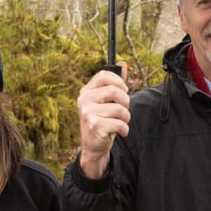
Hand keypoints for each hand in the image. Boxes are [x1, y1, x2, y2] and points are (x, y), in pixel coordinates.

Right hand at [78, 64, 130, 178]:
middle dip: (125, 102)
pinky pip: (119, 123)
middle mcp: (84, 100)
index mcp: (86, 91)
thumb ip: (115, 83)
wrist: (93, 146)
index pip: (103, 75)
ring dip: (126, 118)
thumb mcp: (106, 101)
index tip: (124, 90)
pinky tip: (120, 132)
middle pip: (114, 91)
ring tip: (120, 123)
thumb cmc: (102, 121)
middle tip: (123, 111)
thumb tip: (123, 64)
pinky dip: (124, 129)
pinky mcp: (95, 126)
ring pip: (119, 109)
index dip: (118, 81)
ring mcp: (88, 113)